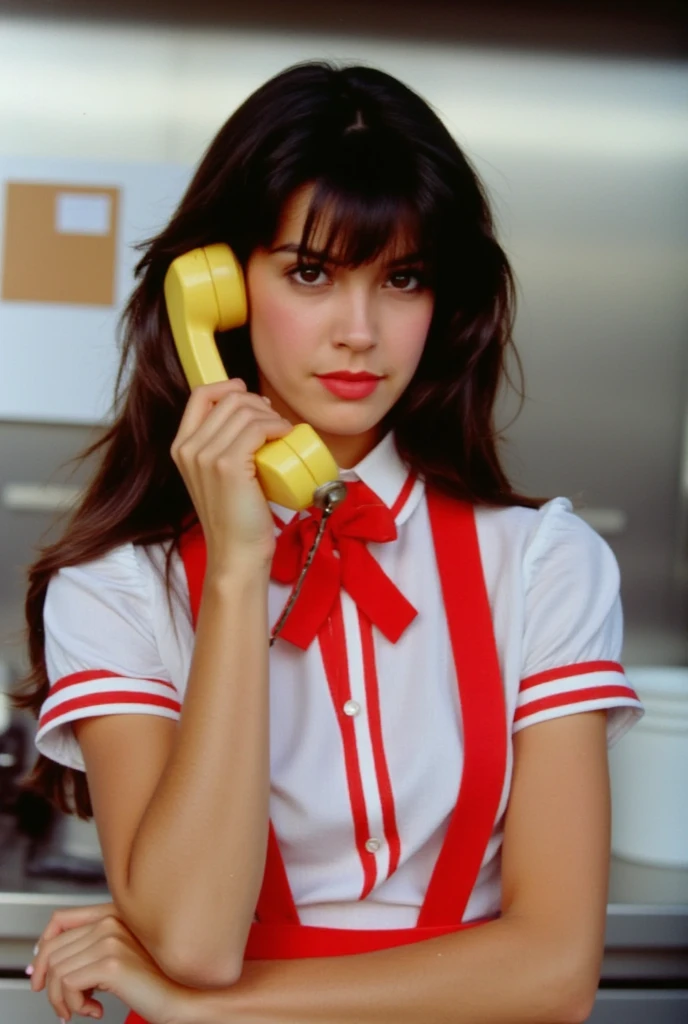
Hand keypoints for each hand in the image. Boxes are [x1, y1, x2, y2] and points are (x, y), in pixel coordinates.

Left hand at [30, 907, 190, 1023]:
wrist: (180, 997)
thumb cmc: (152, 980)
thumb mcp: (117, 956)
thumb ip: (90, 947)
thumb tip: (45, 959)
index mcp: (113, 914)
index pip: (59, 919)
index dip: (42, 948)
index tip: (40, 973)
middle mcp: (111, 921)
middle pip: (52, 950)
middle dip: (50, 985)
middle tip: (64, 1006)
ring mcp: (111, 940)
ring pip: (56, 971)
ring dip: (63, 1000)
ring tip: (83, 1009)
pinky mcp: (111, 964)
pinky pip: (67, 985)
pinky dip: (74, 1005)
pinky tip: (95, 1010)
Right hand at [171, 379, 292, 571]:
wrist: (236, 553)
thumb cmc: (236, 517)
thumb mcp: (219, 476)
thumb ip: (222, 447)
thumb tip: (251, 415)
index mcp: (182, 447)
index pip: (200, 394)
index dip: (228, 387)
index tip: (250, 395)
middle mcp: (188, 448)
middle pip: (228, 399)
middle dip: (258, 403)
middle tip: (275, 422)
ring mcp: (206, 456)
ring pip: (245, 411)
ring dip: (271, 416)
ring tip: (283, 432)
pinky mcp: (228, 465)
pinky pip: (257, 427)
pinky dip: (277, 426)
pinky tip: (285, 435)